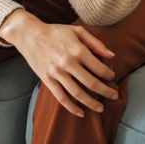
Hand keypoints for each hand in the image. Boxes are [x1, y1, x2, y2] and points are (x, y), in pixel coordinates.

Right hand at [0, 9, 118, 116]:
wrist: (30, 35)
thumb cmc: (56, 32)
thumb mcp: (78, 31)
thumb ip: (96, 43)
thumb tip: (112, 55)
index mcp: (78, 50)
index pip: (98, 68)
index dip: (108, 75)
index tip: (112, 77)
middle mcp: (68, 63)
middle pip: (91, 83)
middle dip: (105, 91)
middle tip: (114, 96)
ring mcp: (56, 73)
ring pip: (77, 93)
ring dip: (91, 103)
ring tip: (101, 108)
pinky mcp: (47, 80)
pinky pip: (61, 97)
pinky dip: (71, 107)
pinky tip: (81, 113)